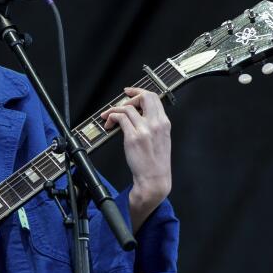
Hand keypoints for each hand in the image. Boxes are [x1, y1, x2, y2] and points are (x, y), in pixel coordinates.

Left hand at [100, 87, 171, 230]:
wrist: (154, 180)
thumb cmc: (155, 163)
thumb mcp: (160, 140)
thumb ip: (152, 125)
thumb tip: (137, 114)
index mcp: (164, 123)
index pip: (154, 98)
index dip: (140, 92)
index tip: (130, 93)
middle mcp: (156, 124)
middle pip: (144, 97)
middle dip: (130, 96)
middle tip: (119, 103)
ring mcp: (145, 130)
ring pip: (128, 107)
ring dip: (114, 110)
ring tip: (108, 118)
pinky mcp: (133, 137)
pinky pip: (120, 118)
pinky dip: (112, 118)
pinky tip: (109, 124)